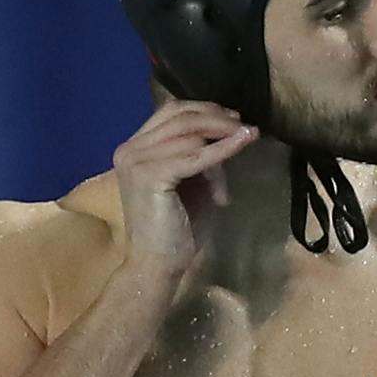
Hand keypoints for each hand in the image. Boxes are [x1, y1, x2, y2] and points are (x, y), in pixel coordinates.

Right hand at [113, 97, 259, 299]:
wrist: (157, 266)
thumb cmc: (176, 230)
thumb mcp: (193, 183)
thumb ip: (202, 156)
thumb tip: (226, 136)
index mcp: (134, 149)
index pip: (170, 113)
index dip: (203, 110)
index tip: (233, 118)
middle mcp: (129, 150)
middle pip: (179, 116)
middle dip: (216, 117)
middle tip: (243, 124)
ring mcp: (136, 161)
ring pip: (190, 134)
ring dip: (222, 140)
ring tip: (247, 142)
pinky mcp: (150, 175)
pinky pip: (196, 156)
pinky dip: (223, 148)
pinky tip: (244, 140)